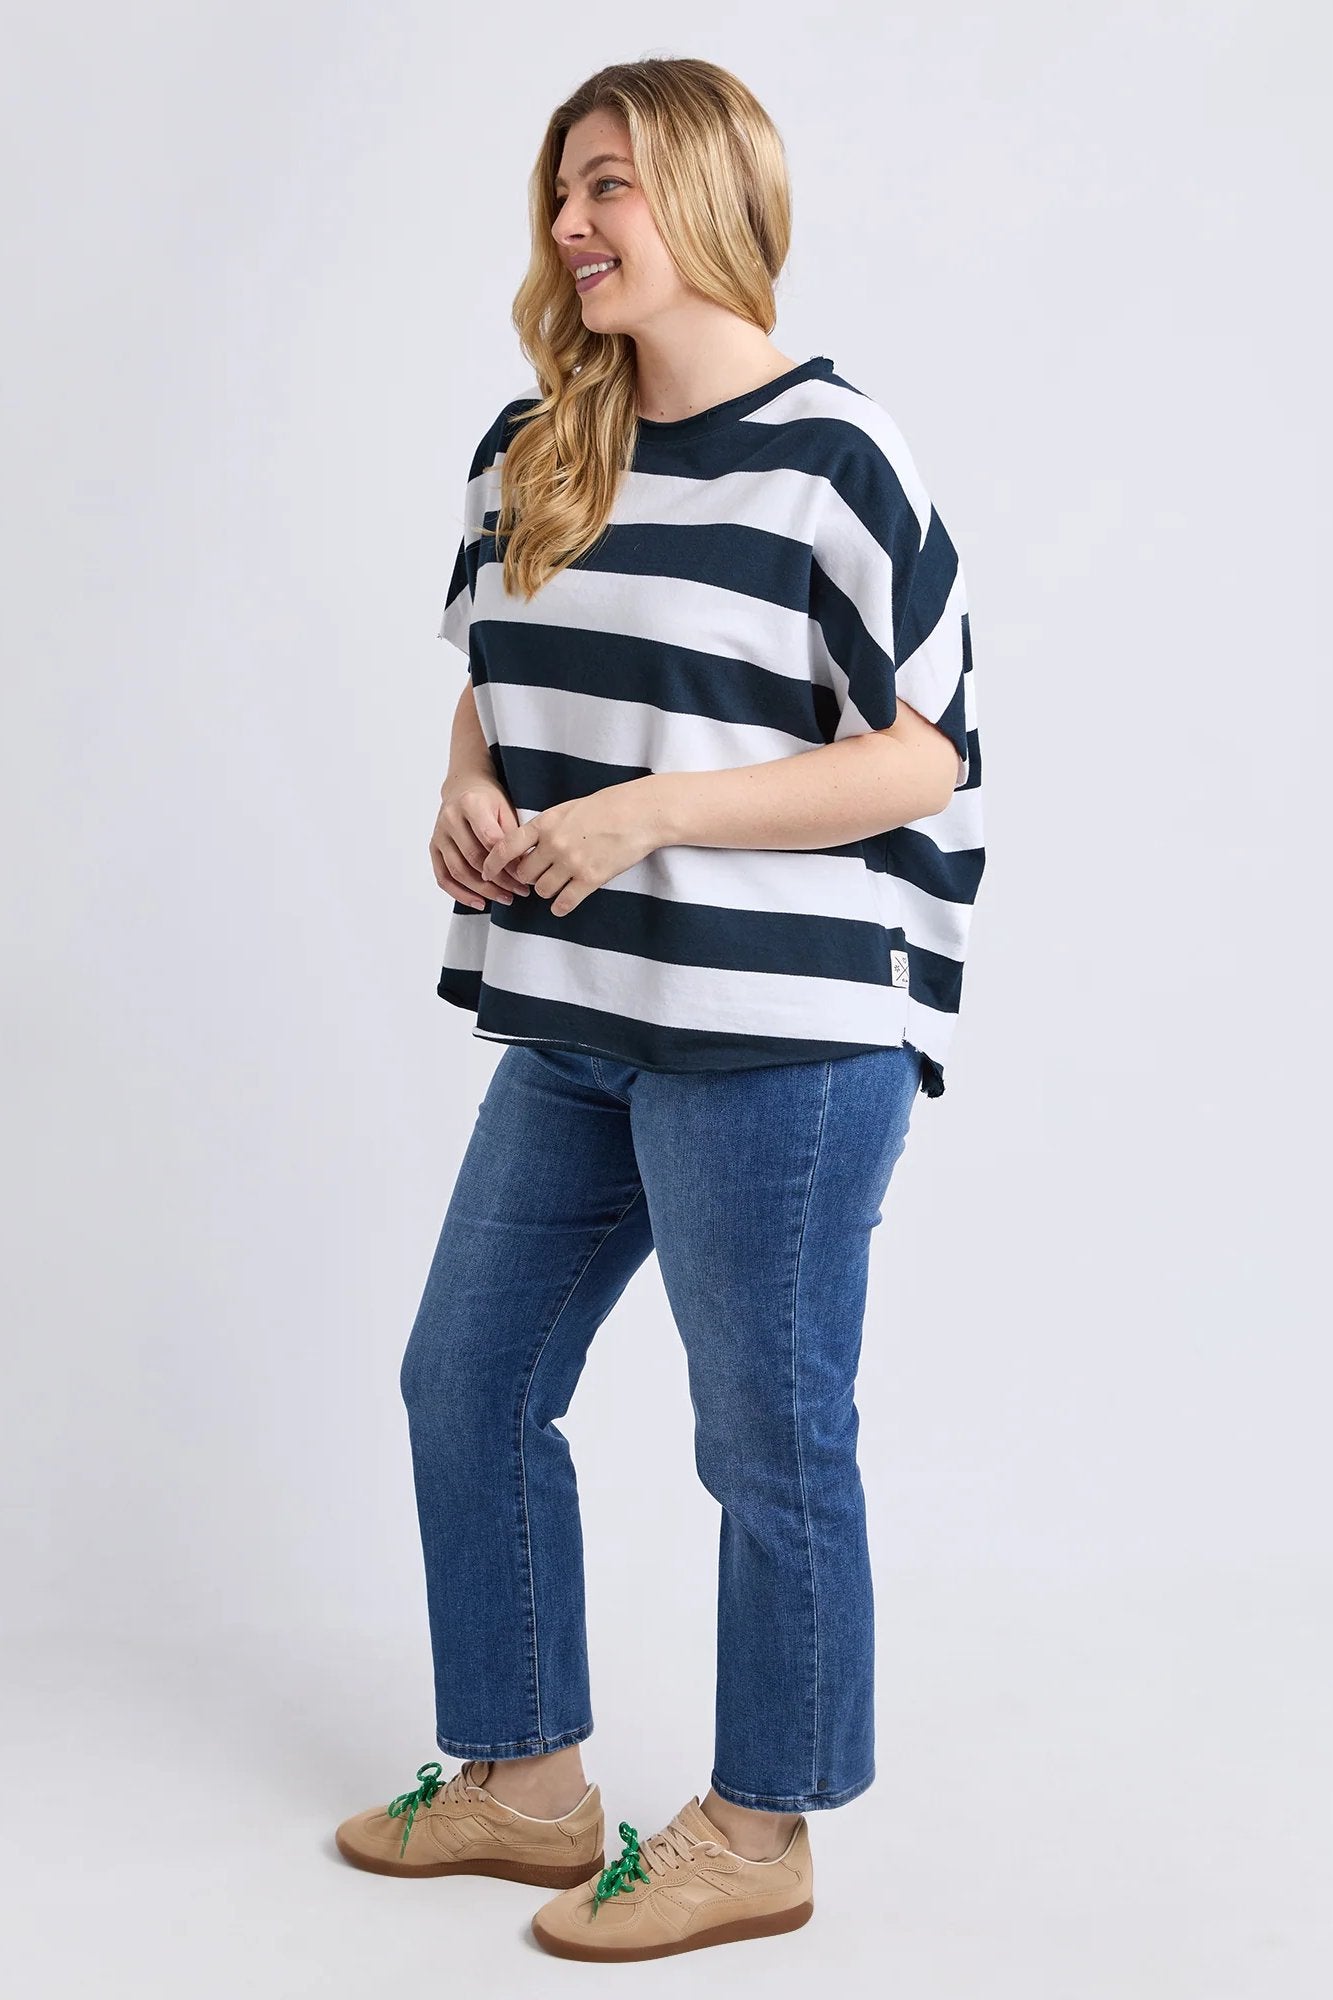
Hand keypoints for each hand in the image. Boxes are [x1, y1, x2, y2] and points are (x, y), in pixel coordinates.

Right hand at [430, 776, 532, 910]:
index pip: (490, 839)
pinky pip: (443, 876)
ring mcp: (439, 834)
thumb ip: (511, 836)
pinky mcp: (434, 847)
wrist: (463, 787)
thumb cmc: (489, 800)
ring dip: (483, 890)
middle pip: (474, 858)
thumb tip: (521, 869)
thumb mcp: (506, 809)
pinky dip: (460, 893)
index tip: (524, 876)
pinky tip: (479, 902)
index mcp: (471, 804)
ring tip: (505, 898)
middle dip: (499, 879)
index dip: (508, 861)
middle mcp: (450, 819)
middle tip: (519, 891)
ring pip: (458, 871)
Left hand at [479, 779, 665, 916]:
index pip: (506, 846)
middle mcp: (554, 844)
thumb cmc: (605, 808)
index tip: (487, 872)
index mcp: (546, 824)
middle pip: (524, 874)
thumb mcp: (567, 810)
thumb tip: (526, 850)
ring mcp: (572, 863)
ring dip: (546, 891)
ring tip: (557, 884)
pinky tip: (563, 903)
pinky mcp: (591, 878)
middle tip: (538, 876)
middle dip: (528, 878)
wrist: (639, 813)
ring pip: (542, 890)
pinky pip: (564, 902)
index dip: (492, 862)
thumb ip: (545, 829)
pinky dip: (560, 906)